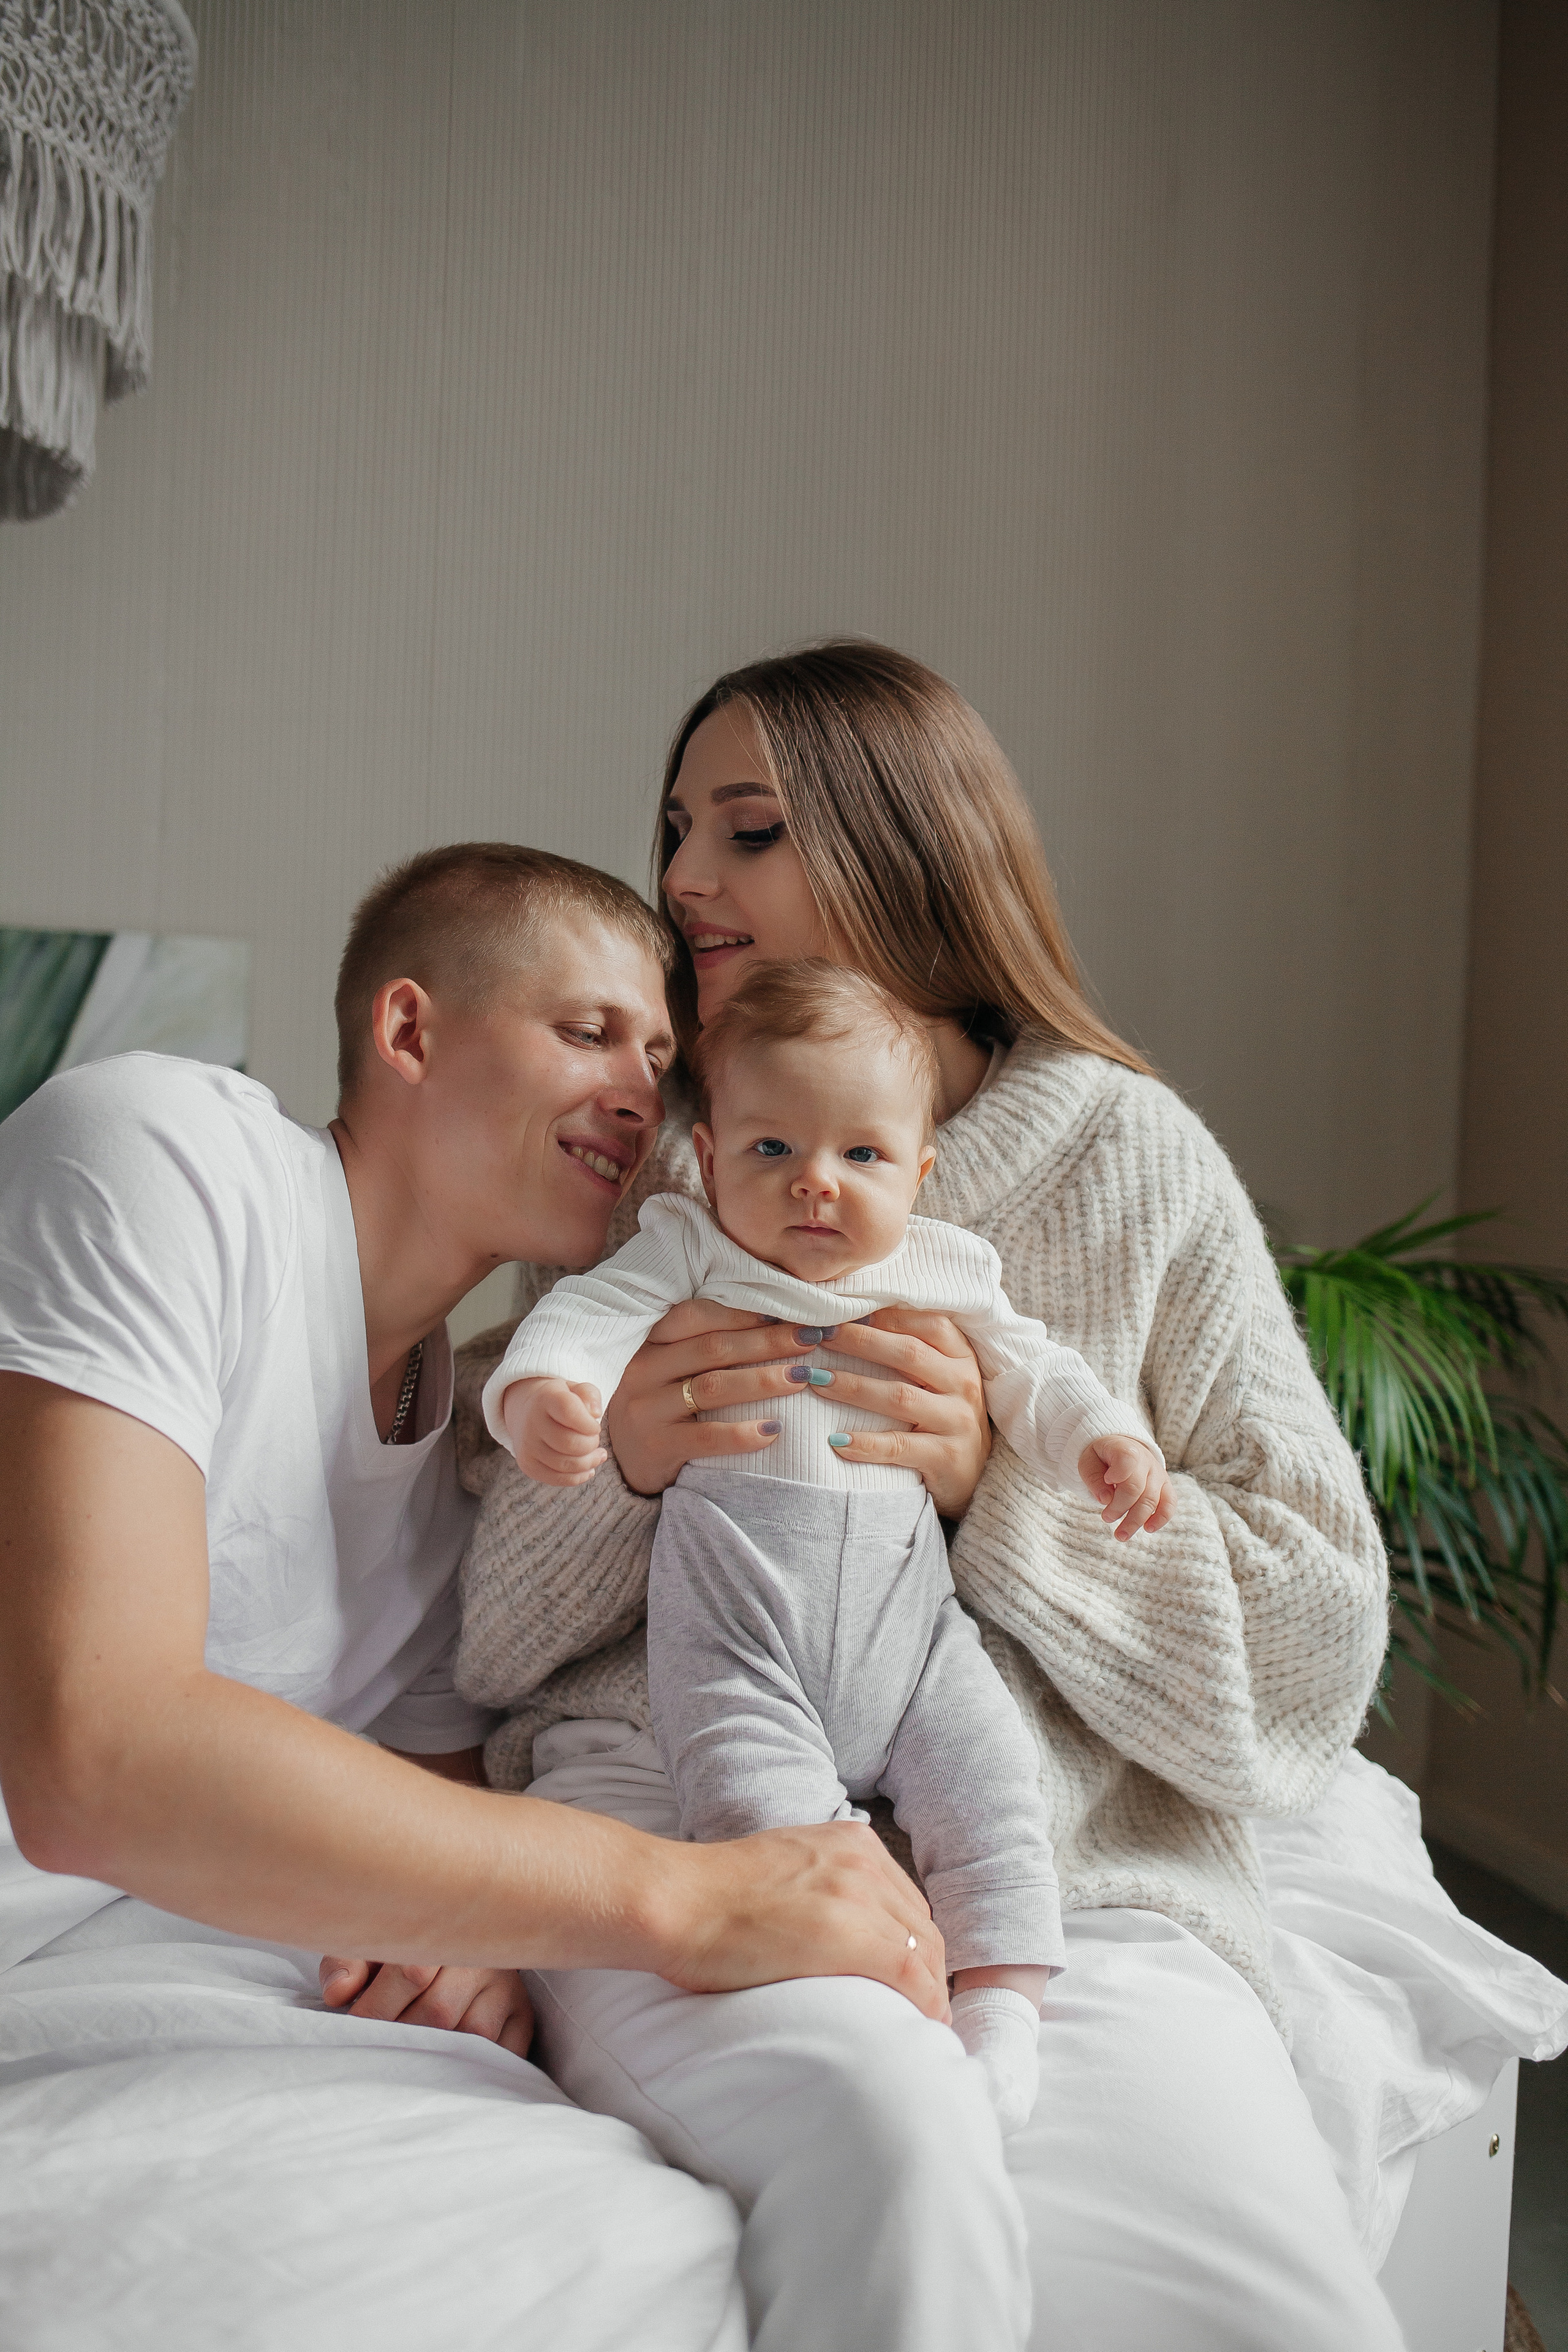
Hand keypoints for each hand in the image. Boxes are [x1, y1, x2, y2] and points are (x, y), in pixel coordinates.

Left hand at [319, 1956, 534, 2054]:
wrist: (460, 1938)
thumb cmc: (403, 1950)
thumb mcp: (371, 1946)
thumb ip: (347, 1964)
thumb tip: (339, 1995)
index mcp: (446, 1928)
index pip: (412, 1972)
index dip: (376, 2008)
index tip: (353, 2026)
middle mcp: (483, 1956)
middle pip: (440, 2009)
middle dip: (401, 2034)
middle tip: (377, 2046)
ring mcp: (508, 1988)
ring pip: (473, 2034)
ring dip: (437, 2053)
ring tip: (410, 2057)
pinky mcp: (524, 2015)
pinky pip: (507, 2052)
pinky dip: (477, 2065)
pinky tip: (449, 2067)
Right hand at [502, 1376, 605, 1486]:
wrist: (527, 1412)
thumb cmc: (561, 1402)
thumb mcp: (576, 1389)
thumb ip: (590, 1395)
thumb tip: (595, 1413)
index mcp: (546, 1399)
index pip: (569, 1412)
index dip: (589, 1423)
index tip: (595, 1425)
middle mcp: (532, 1422)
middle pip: (570, 1443)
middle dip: (592, 1444)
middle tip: (594, 1438)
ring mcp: (528, 1446)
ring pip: (566, 1464)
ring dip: (589, 1462)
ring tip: (597, 1454)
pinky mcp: (528, 1465)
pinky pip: (558, 1479)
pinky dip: (579, 1476)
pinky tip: (588, 1467)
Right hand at [602, 1301, 823, 1494]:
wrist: (624, 1462)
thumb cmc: (660, 1405)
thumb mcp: (669, 1367)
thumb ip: (703, 1344)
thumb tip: (774, 1319)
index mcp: (649, 1342)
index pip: (696, 1315)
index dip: (744, 1312)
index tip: (788, 1313)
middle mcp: (643, 1370)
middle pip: (713, 1348)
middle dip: (767, 1341)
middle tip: (810, 1339)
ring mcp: (646, 1409)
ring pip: (713, 1386)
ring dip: (763, 1380)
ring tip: (801, 1377)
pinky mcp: (657, 1446)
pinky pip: (707, 1436)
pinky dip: (743, 1433)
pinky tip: (774, 1430)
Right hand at [657, 1819, 949, 2020]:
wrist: (677, 1900)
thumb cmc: (712, 1896)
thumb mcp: (786, 1870)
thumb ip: (823, 1889)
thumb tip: (837, 1935)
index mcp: (849, 1842)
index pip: (906, 1902)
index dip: (916, 1946)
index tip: (913, 1980)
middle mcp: (863, 1860)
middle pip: (922, 1926)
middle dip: (930, 1971)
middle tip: (922, 2011)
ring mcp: (858, 1894)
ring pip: (926, 1950)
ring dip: (931, 1991)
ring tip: (923, 2026)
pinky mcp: (848, 1934)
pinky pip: (912, 1974)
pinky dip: (927, 2003)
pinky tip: (924, 2026)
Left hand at [803, 1309, 990, 1517]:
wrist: (973, 1478)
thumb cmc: (944, 1417)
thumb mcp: (941, 1378)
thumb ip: (912, 1350)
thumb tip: (858, 1317)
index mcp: (962, 1358)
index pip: (928, 1324)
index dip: (886, 1316)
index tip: (846, 1311)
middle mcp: (964, 1385)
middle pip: (909, 1354)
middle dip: (860, 1342)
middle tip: (820, 1337)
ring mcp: (958, 1422)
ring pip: (899, 1397)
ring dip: (853, 1387)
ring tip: (816, 1381)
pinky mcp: (946, 1457)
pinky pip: (898, 1447)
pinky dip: (865, 1443)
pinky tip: (835, 1440)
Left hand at [1077, 1434, 1172, 1538]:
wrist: (1122, 1449)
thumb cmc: (1102, 1458)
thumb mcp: (1088, 1461)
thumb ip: (1093, 1478)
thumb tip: (1105, 1499)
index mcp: (1126, 1449)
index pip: (1128, 1460)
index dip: (1118, 1474)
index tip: (1107, 1480)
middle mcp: (1146, 1460)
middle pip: (1137, 1488)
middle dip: (1120, 1508)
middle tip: (1106, 1517)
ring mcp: (1158, 1474)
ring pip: (1152, 1500)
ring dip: (1135, 1521)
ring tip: (1120, 1535)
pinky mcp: (1165, 1487)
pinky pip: (1170, 1503)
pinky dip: (1161, 1518)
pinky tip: (1148, 1529)